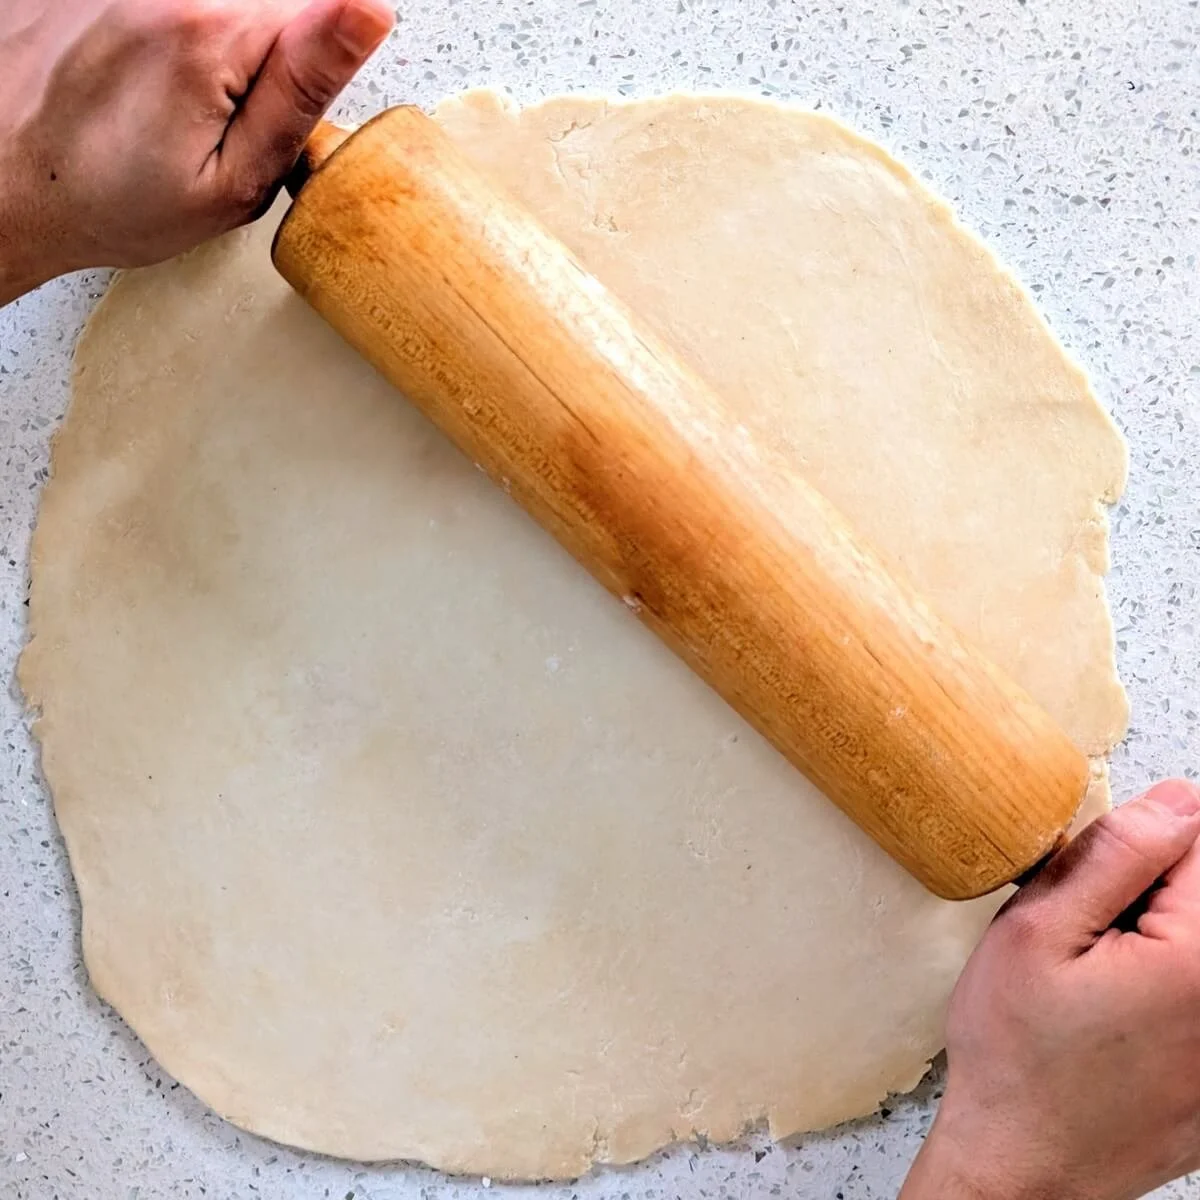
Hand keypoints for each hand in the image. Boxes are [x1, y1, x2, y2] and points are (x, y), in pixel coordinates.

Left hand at [0, 0, 393, 302]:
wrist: (4, 188)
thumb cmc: (110, 202)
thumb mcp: (235, 180)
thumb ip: (304, 90)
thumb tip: (367, 10)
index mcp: (206, 28)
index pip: (316, 14)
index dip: (299, 76)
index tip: (256, 118)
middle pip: (258, 6)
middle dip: (251, 57)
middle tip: (207, 119)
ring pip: (210, 5)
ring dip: (200, 47)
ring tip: (159, 100)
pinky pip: (161, 4)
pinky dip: (154, 34)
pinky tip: (126, 78)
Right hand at [901, 779, 1199, 1199]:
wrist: (1024, 1166)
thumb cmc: (1018, 1054)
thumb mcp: (1037, 932)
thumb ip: (1114, 856)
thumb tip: (1176, 800)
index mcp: (1199, 958)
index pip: (1196, 841)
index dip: (1131, 850)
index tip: (1090, 887)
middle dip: (1147, 896)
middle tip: (1088, 939)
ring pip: (1195, 944)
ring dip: (1155, 943)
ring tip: (1100, 983)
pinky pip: (1193, 1000)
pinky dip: (1162, 992)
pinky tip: (1118, 1023)